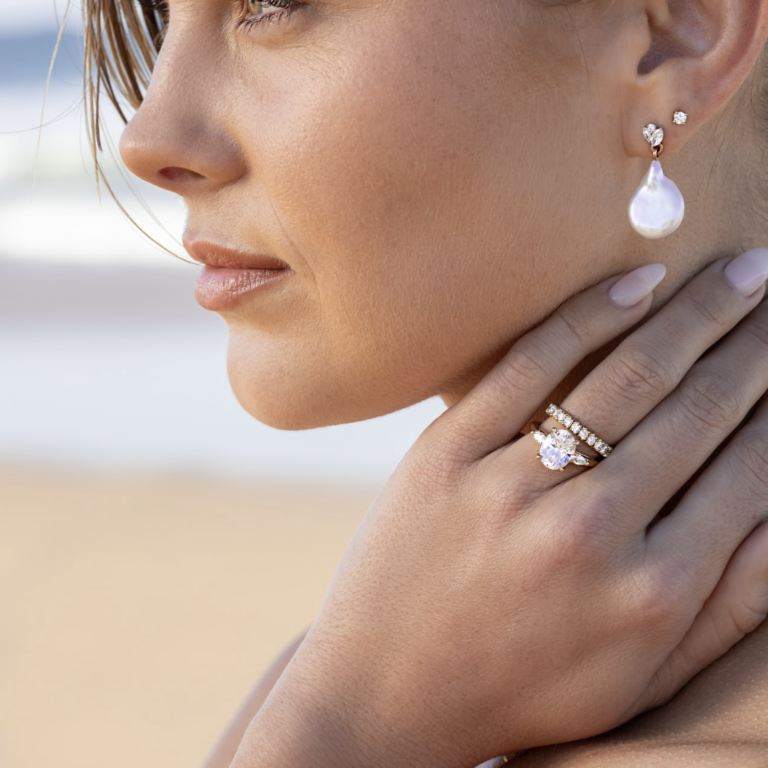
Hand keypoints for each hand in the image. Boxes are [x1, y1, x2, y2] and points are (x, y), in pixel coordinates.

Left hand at [236, 250, 767, 767]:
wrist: (386, 691)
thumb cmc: (520, 688)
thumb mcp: (638, 677)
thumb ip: (727, 606)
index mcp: (650, 594)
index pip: (747, 474)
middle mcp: (588, 534)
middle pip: (696, 412)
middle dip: (750, 346)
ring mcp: (511, 486)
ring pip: (626, 377)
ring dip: (694, 315)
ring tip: (737, 273)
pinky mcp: (448, 453)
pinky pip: (531, 365)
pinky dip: (591, 315)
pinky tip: (639, 281)